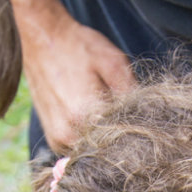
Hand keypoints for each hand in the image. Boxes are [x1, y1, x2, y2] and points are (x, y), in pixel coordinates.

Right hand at [17, 7, 135, 150]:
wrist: (42, 39)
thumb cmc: (79, 47)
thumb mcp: (114, 63)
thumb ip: (132, 94)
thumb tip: (149, 118)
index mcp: (84, 116)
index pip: (124, 139)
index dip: (137, 129)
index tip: (141, 116)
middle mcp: (68, 135)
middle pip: (108, 149)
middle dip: (120, 134)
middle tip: (120, 107)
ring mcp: (58, 141)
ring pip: (95, 152)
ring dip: (104, 137)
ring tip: (101, 108)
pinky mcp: (54, 141)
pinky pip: (81, 149)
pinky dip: (90, 138)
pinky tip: (90, 116)